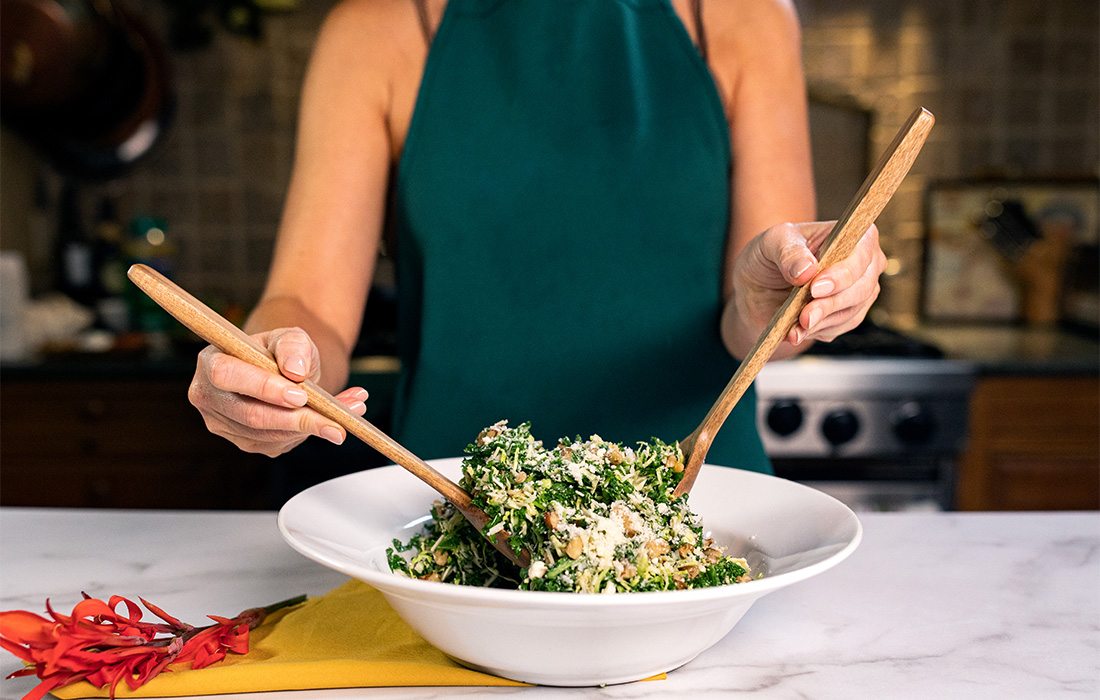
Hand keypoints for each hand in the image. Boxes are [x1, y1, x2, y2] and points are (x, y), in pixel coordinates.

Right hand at [187, 327, 367, 456]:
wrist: (284, 370)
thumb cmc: (281, 350)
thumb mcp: (291, 337)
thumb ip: (293, 345)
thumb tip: (295, 370)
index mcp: (211, 361)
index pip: (228, 376)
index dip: (263, 387)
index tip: (299, 395)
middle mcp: (209, 396)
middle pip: (250, 415)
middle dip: (295, 418)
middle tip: (333, 419)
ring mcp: (224, 424)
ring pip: (267, 435)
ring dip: (311, 427)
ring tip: (350, 411)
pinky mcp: (245, 442)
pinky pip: (278, 444)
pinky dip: (310, 434)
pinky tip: (335, 421)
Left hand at [724, 221, 886, 356]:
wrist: (757, 286)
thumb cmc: (769, 254)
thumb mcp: (771, 243)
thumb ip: (788, 252)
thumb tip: (807, 270)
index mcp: (849, 235)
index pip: (862, 252)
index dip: (844, 272)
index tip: (817, 288)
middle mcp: (862, 263)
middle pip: (862, 287)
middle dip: (831, 303)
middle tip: (805, 316)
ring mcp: (858, 291)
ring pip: (851, 311)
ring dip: (822, 321)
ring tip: (797, 325)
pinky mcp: (847, 315)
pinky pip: (840, 328)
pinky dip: (817, 331)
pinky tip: (796, 332)